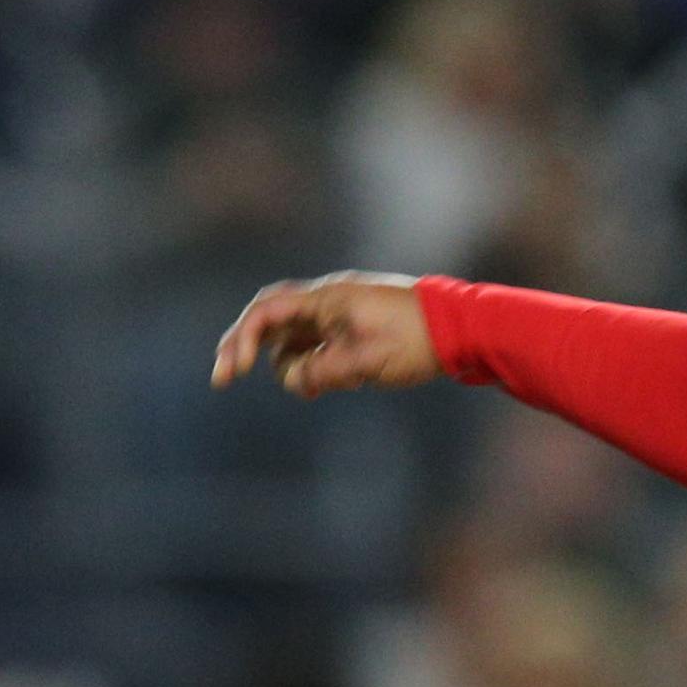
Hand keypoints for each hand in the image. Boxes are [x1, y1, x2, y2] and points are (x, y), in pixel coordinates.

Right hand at [210, 273, 439, 396]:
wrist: (462, 326)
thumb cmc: (418, 339)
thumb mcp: (370, 361)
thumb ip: (326, 371)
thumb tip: (294, 382)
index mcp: (326, 299)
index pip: (266, 313)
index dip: (240, 340)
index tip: (232, 372)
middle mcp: (326, 300)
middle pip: (270, 321)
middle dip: (244, 347)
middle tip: (224, 378)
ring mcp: (339, 313)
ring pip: (294, 337)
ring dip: (290, 363)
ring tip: (311, 388)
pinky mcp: (352, 327)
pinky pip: (317, 343)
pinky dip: (312, 362)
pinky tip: (329, 382)